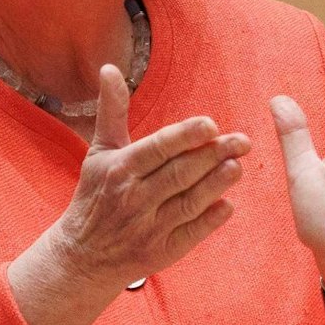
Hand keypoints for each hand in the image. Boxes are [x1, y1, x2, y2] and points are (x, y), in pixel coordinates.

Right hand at [41, 65, 251, 289]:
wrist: (82, 256)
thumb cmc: (96, 195)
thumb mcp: (100, 151)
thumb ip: (112, 110)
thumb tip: (109, 68)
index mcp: (121, 169)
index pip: (157, 149)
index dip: (184, 136)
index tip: (210, 124)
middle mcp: (135, 198)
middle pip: (179, 173)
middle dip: (213, 156)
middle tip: (242, 141)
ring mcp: (149, 227)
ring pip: (189, 202)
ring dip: (216, 184)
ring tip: (238, 166)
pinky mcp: (162, 251)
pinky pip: (191, 234)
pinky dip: (210, 220)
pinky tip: (228, 205)